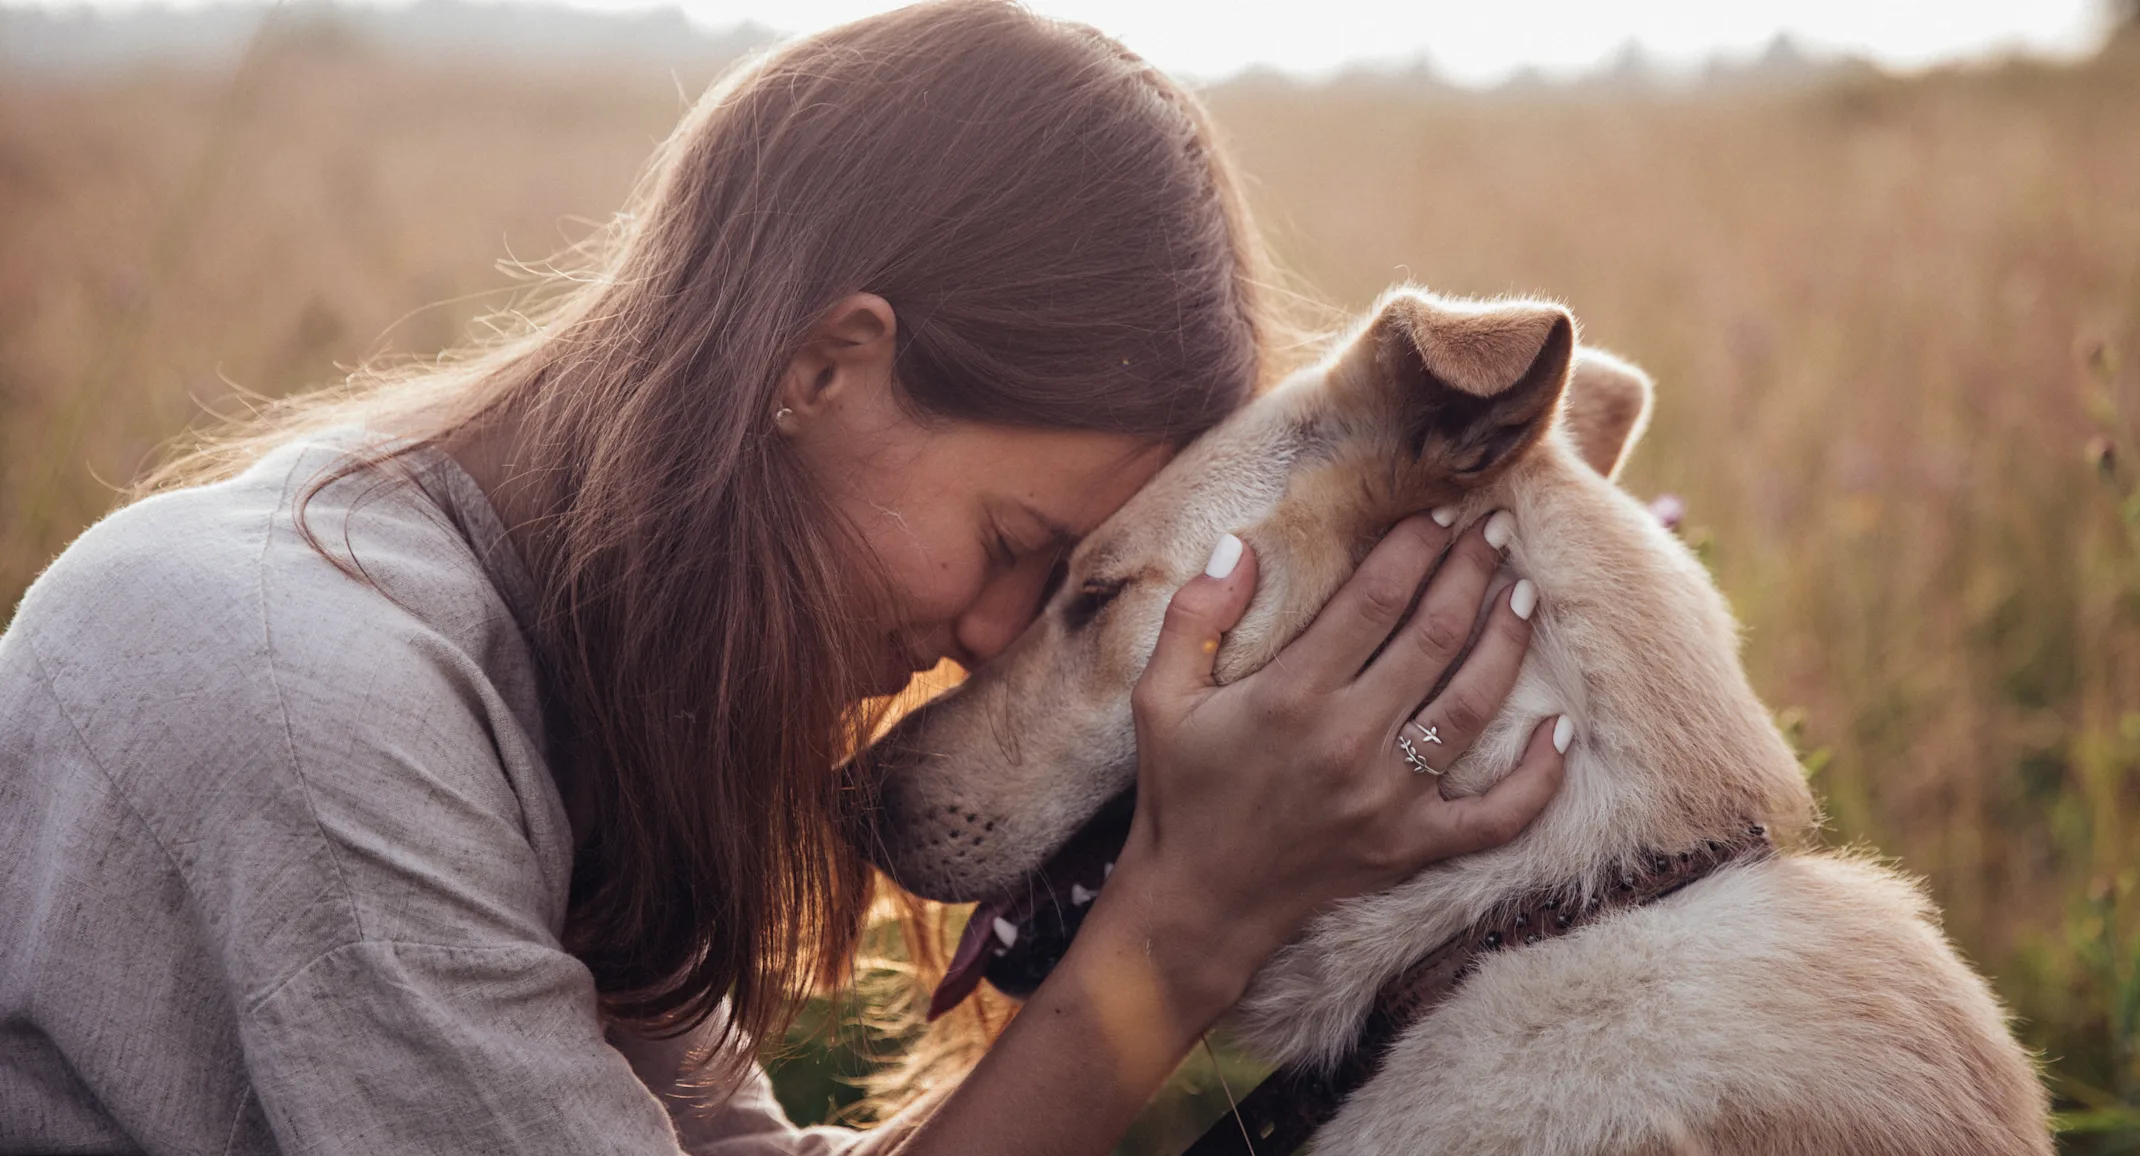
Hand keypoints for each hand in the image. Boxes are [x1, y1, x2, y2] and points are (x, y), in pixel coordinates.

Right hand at [1109, 510, 1566, 1012]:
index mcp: (1290, 696)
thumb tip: (1242, 546)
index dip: (1415, 547)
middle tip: (1496, 530)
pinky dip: (1539, 777)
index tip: (1439, 512)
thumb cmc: (1179, 794)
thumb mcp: (1160, 698)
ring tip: (1524, 595)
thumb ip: (1195, 617)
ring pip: (1473, 706)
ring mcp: (1389, 800)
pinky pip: (1497, 815)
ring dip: (1507, 643)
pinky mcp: (1412, 847)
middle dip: (1471, 573)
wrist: (1197, 906)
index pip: (1375, 599)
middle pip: (1435, 637)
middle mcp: (1347, 741)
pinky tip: (1562, 730)